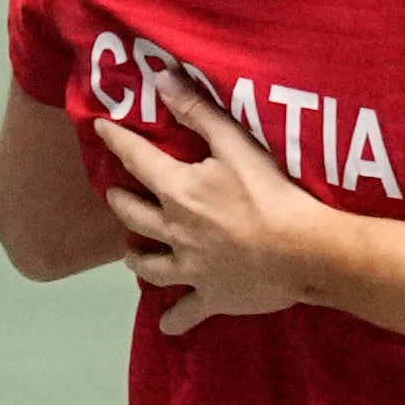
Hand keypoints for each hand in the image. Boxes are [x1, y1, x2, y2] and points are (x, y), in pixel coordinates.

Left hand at [92, 80, 326, 335]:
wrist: (303, 251)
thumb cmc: (272, 194)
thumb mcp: (236, 144)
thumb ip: (198, 112)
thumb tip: (163, 78)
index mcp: (178, 191)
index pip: (137, 160)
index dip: (117, 142)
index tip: (101, 129)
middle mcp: (174, 231)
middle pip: (133, 217)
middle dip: (121, 202)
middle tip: (116, 196)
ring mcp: (190, 268)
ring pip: (149, 267)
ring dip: (136, 259)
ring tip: (131, 255)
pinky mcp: (211, 296)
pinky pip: (186, 313)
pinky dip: (175, 320)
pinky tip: (167, 326)